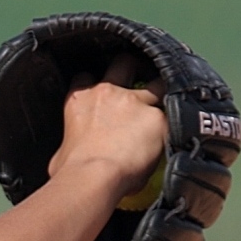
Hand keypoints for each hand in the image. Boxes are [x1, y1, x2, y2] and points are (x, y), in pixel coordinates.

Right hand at [50, 53, 166, 198]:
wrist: (92, 176)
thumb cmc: (70, 170)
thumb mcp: (60, 152)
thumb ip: (70, 145)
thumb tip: (69, 157)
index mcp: (80, 99)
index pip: (86, 77)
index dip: (95, 81)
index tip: (103, 90)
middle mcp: (107, 92)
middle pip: (123, 63)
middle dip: (133, 67)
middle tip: (142, 78)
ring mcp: (134, 102)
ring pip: (157, 83)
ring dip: (162, 90)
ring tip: (170, 101)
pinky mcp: (157, 118)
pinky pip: (173, 115)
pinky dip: (177, 122)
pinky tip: (181, 130)